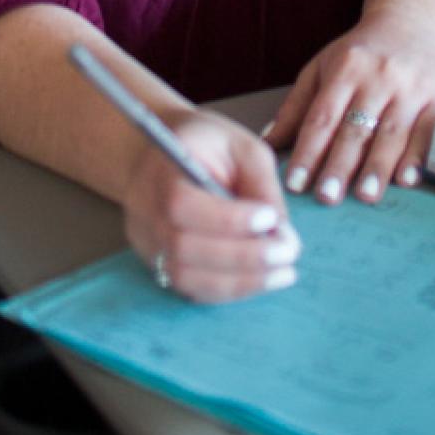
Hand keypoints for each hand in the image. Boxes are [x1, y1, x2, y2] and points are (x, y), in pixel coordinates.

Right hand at [121, 109, 300, 302]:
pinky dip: (229, 290)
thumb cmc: (204, 145)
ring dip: (240, 282)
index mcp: (162, 171)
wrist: (157, 156)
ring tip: (283, 273)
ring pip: (186, 278)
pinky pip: (191, 289)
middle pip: (184, 248)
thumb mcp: (240, 146)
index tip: (270, 218)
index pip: (182, 204)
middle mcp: (146, 212)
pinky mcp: (158, 264)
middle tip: (287, 253)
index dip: (227, 219)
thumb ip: (260, 184)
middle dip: (243, 257)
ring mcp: (147, 243)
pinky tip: (261, 279)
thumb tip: (282, 232)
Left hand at [264, 22, 434, 205]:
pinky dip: (417, 158)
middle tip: (326, 197)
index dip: (308, 152)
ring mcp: (411, 86)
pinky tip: (406, 180)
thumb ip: (297, 107)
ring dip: (377, 167)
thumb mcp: (322, 68)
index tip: (295, 183)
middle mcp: (379, 76)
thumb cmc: (362, 53)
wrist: (415, 24)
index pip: (322, 117)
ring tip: (365, 196)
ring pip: (391, 133)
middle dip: (340, 165)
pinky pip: (427, 132)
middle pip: (355, 128)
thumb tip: (267, 144)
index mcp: (345, 68)